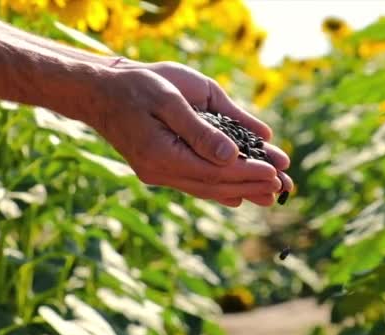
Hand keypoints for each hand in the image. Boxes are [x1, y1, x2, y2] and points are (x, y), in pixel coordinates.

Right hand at [130, 61, 293, 204]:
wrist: (101, 93)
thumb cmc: (135, 87)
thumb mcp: (168, 99)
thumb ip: (200, 130)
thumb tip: (232, 155)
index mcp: (162, 155)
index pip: (214, 171)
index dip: (247, 173)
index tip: (275, 174)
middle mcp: (161, 171)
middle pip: (214, 185)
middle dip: (250, 185)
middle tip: (282, 188)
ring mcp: (159, 173)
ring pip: (206, 188)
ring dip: (239, 190)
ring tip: (269, 195)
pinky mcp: (159, 168)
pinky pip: (194, 184)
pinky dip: (218, 189)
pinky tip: (237, 196)